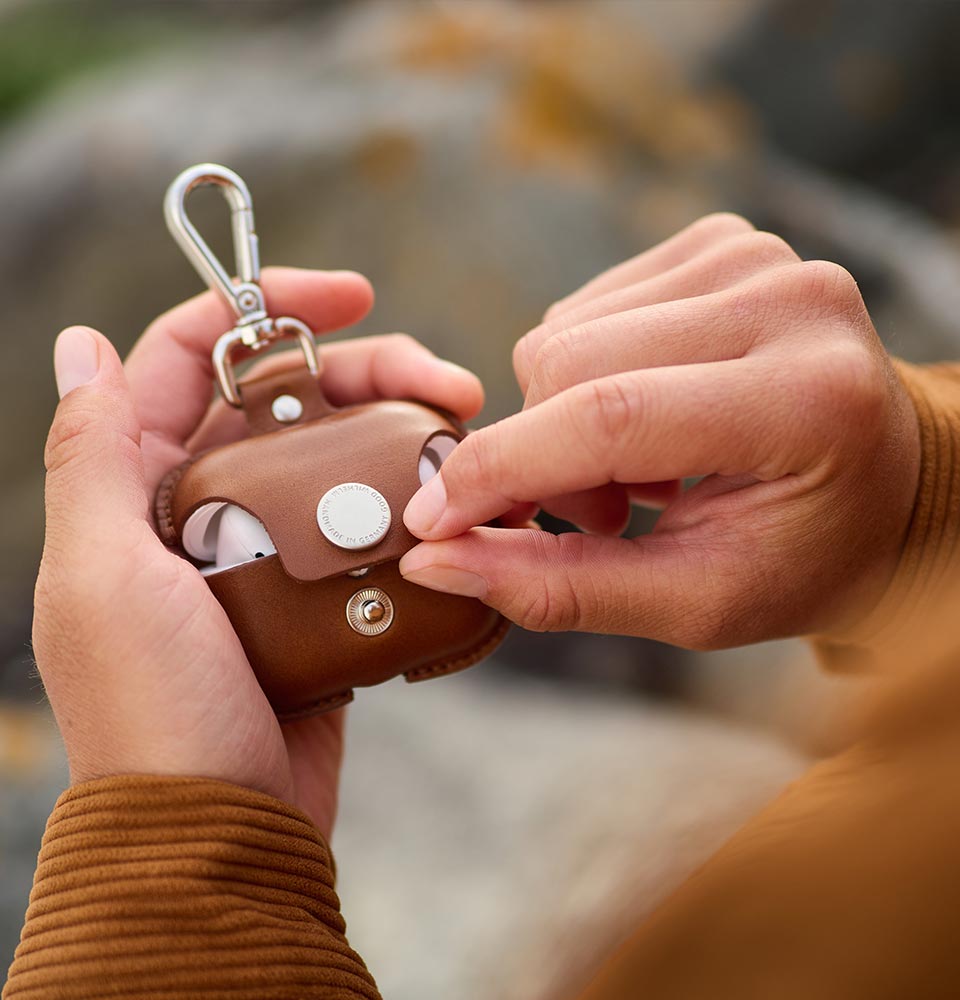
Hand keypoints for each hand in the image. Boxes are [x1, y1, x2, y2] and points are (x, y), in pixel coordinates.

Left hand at [33, 268, 483, 836]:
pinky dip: (408, 505)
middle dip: (369, 371)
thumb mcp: (104, 575)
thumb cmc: (154, 709)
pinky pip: (367, 529)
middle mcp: (201, 510)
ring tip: (468, 436)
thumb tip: (76, 341)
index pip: (193, 358)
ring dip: (401, 434)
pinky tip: (455, 498)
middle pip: (289, 402)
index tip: (356, 294)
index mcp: (139, 489)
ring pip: (337, 460)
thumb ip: (90, 456)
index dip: (266, 306)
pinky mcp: (320, 599)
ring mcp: (267, 555)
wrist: (223, 832)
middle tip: (452, 383)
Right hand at [399, 214, 920, 647]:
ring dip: (567, 419)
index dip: (499, 473)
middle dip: (540, 454)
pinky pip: (586, 309)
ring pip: (564, 332)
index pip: (609, 418)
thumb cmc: (802, 556)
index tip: (430, 524)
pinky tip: (650, 419)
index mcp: (807, 400)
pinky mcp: (722, 241)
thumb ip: (562, 585)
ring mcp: (757, 254)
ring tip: (642, 474)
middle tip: (599, 515)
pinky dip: (589, 377)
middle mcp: (789, 300)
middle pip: (568, 361)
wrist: (887, 482)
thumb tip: (433, 558)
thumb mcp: (694, 601)